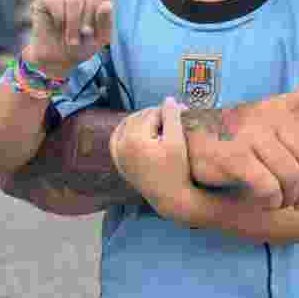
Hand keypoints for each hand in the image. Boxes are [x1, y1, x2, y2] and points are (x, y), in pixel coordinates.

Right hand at [22, 0, 133, 77]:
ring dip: (76, 24)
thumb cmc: (83, 45)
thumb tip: (106, 4)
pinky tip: (59, 28)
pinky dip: (63, 22)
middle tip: (85, 34)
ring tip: (74, 37)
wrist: (58, 57)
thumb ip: (107, 23)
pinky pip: (59, 3)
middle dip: (91, 18)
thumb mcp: (102, 38)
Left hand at [109, 98, 190, 216]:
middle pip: (138, 119)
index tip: (182, 110)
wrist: (171, 198)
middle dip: (155, 114)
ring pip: (125, 126)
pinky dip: (124, 131)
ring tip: (157, 119)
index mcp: (134, 138)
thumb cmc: (177, 169)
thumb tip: (168, 99)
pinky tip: (135, 128)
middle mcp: (121, 146)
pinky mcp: (119, 164)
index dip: (168, 110)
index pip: (152, 114)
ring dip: (140, 120)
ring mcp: (118, 156)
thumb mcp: (178, 141)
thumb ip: (172, 117)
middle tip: (172, 113)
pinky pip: (116, 140)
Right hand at [183, 66, 298, 210]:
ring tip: (280, 203)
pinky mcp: (235, 156)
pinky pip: (269, 187)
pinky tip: (265, 201)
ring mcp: (252, 135)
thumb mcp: (267, 147)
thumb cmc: (229, 143)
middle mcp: (269, 117)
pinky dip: (272, 202)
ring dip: (290, 199)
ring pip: (292, 176)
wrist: (183, 143)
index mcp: (280, 109)